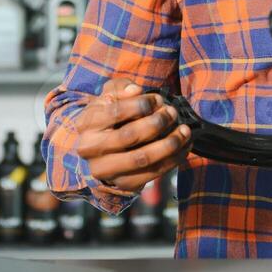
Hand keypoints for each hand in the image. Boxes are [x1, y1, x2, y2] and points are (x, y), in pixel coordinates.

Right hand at [76, 78, 191, 193]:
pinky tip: (185, 145)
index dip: (140, 105)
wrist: (102, 150)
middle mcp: (90, 149)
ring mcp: (106, 170)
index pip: (114, 112)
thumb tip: (135, 90)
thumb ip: (121, 88)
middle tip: (172, 112)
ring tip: (185, 130)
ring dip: (170, 143)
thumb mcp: (111, 96)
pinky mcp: (124, 183)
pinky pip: (154, 173)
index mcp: (86, 124)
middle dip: (157, 122)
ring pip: (143, 158)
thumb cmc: (110, 116)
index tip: (158, 99)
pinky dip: (174, 159)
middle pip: (129, 136)